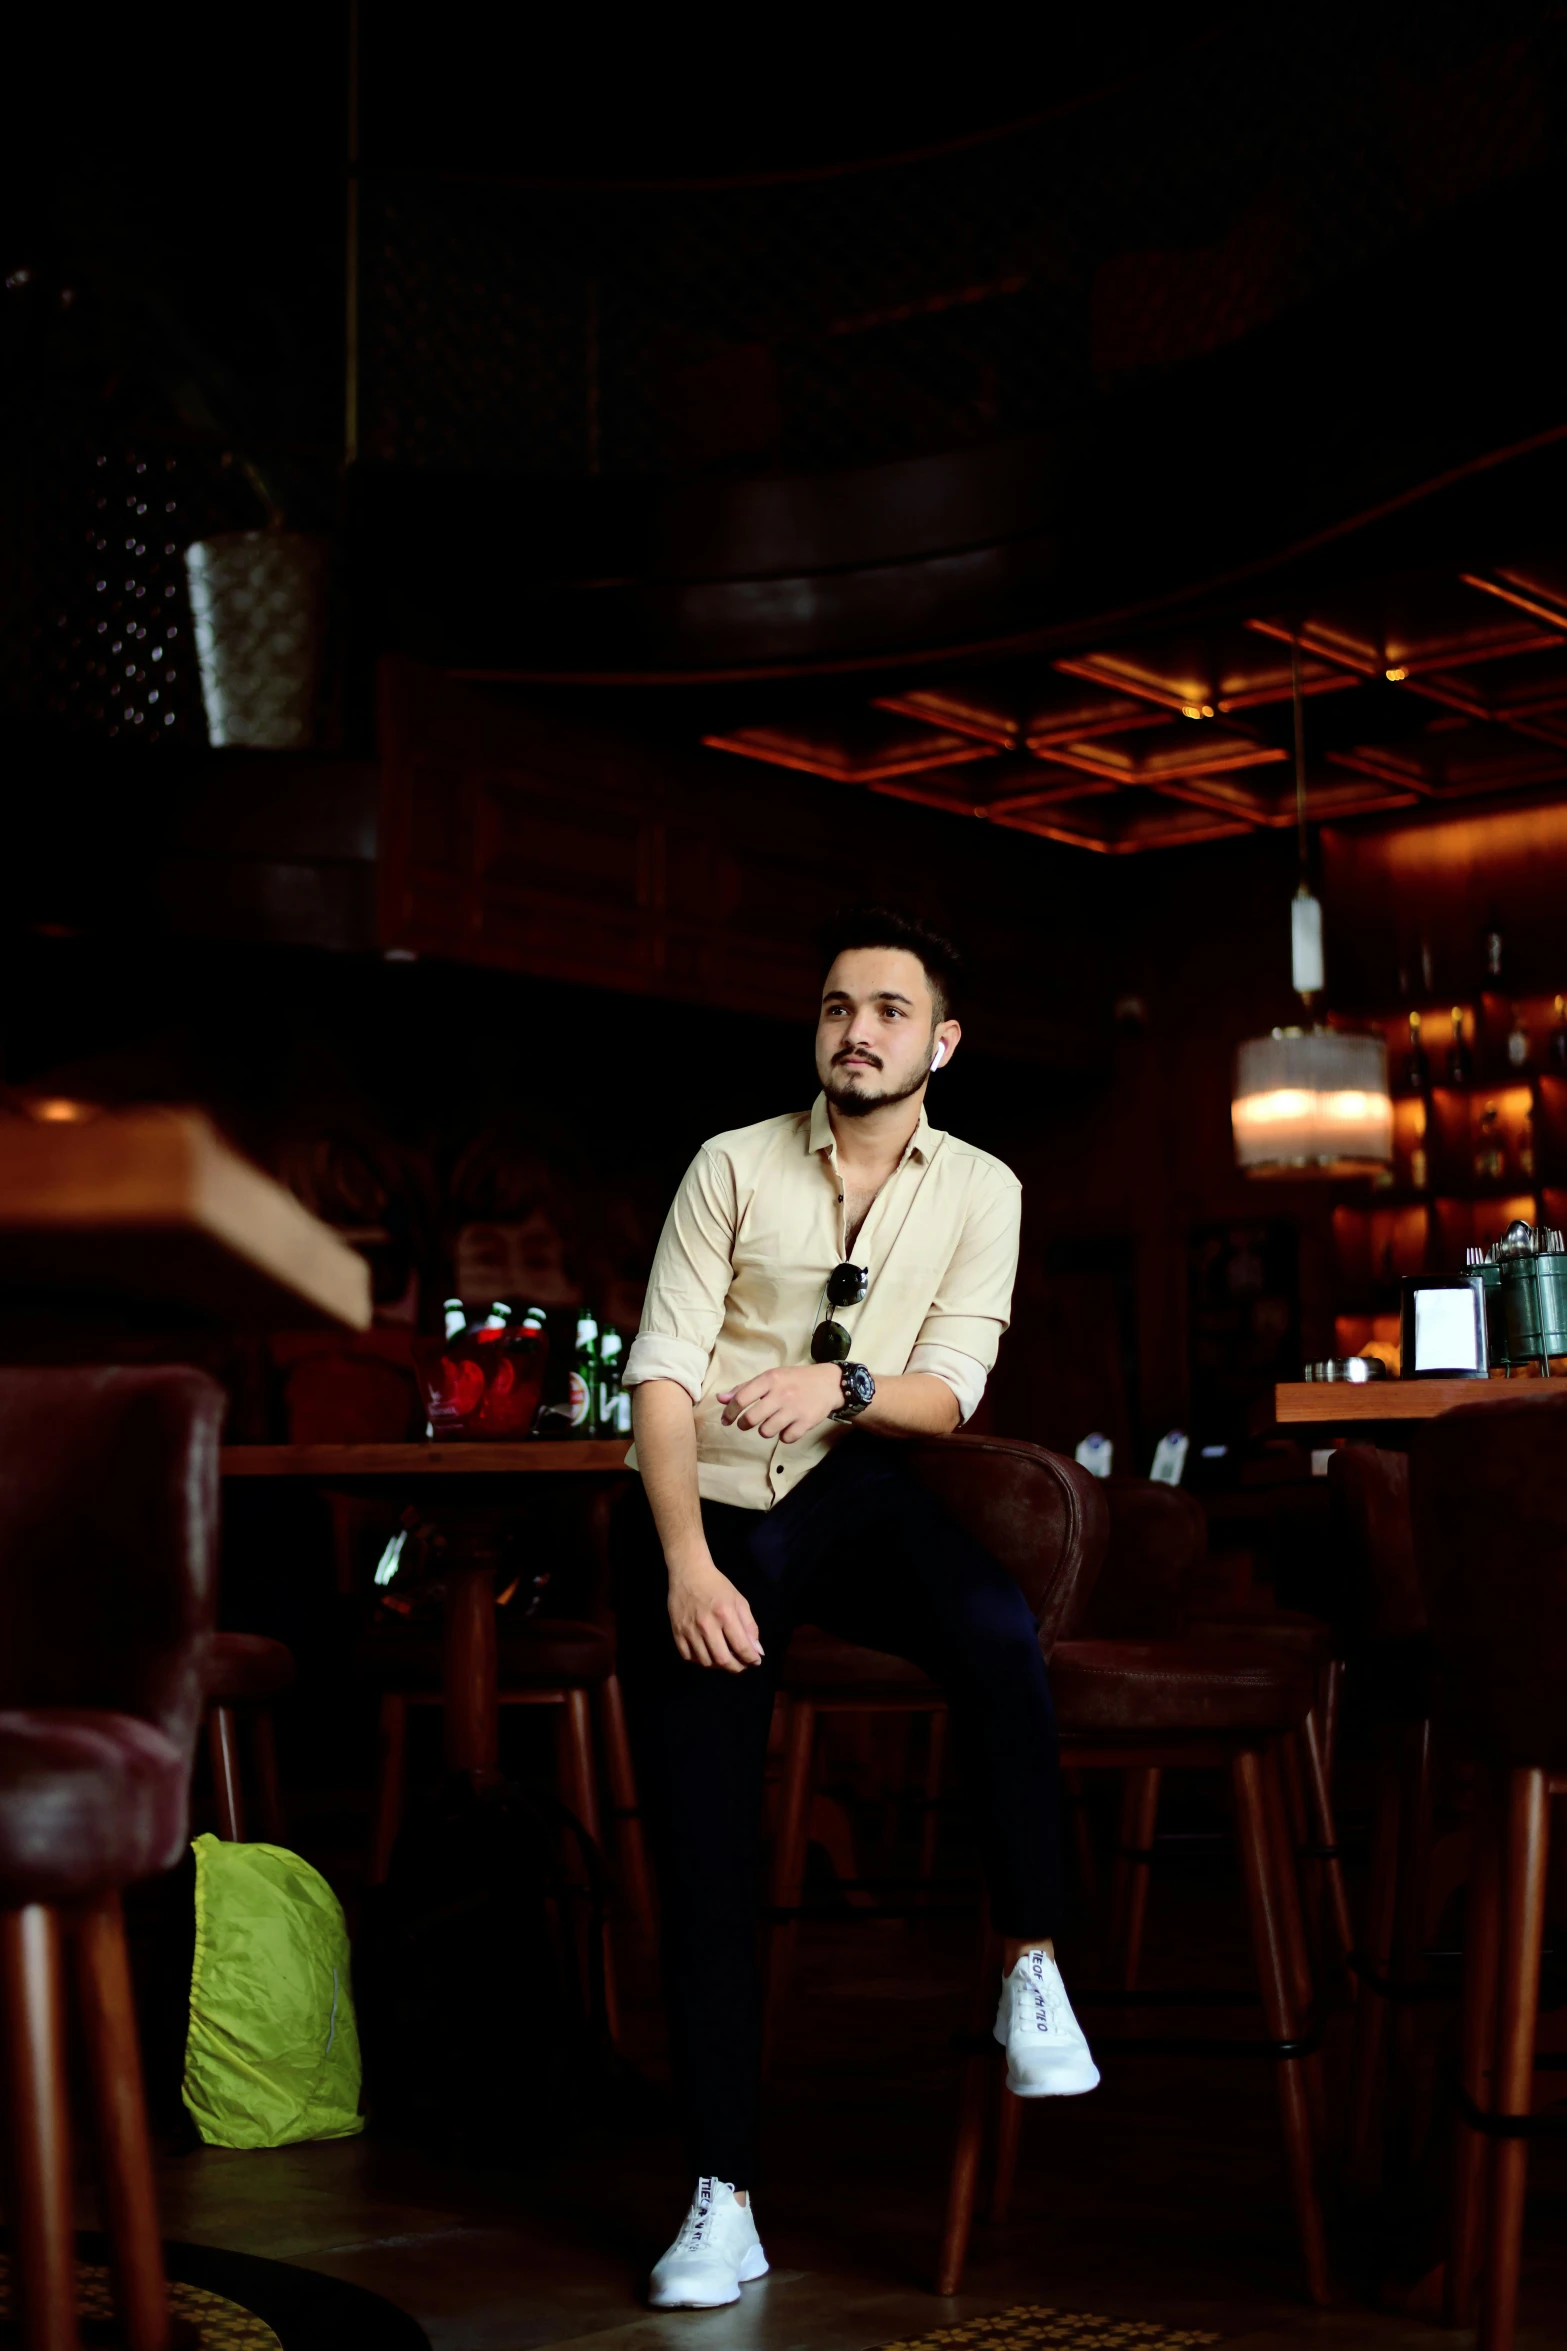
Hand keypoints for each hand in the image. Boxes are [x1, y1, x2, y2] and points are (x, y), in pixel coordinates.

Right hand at [667, 1555, 764, 1671]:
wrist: (689, 1573)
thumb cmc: (717, 1586)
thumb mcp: (739, 1601)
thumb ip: (750, 1626)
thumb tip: (757, 1651)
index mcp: (725, 1614)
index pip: (741, 1647)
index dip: (751, 1659)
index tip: (755, 1661)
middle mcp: (706, 1624)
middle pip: (723, 1659)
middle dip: (736, 1667)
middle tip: (741, 1665)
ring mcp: (689, 1630)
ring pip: (706, 1662)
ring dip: (719, 1666)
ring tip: (725, 1658)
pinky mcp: (677, 1632)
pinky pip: (688, 1657)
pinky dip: (700, 1661)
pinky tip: (708, 1653)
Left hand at [718, 1361, 843, 1442]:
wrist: (829, 1383)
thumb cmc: (794, 1380)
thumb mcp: (770, 1377)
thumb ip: (744, 1388)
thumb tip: (720, 1399)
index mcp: (770, 1379)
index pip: (741, 1398)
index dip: (729, 1412)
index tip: (726, 1420)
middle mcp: (781, 1393)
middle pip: (751, 1418)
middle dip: (743, 1424)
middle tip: (746, 1423)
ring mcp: (794, 1409)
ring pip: (766, 1431)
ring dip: (764, 1430)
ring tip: (770, 1423)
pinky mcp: (806, 1422)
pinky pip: (786, 1438)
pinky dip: (784, 1436)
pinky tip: (787, 1427)